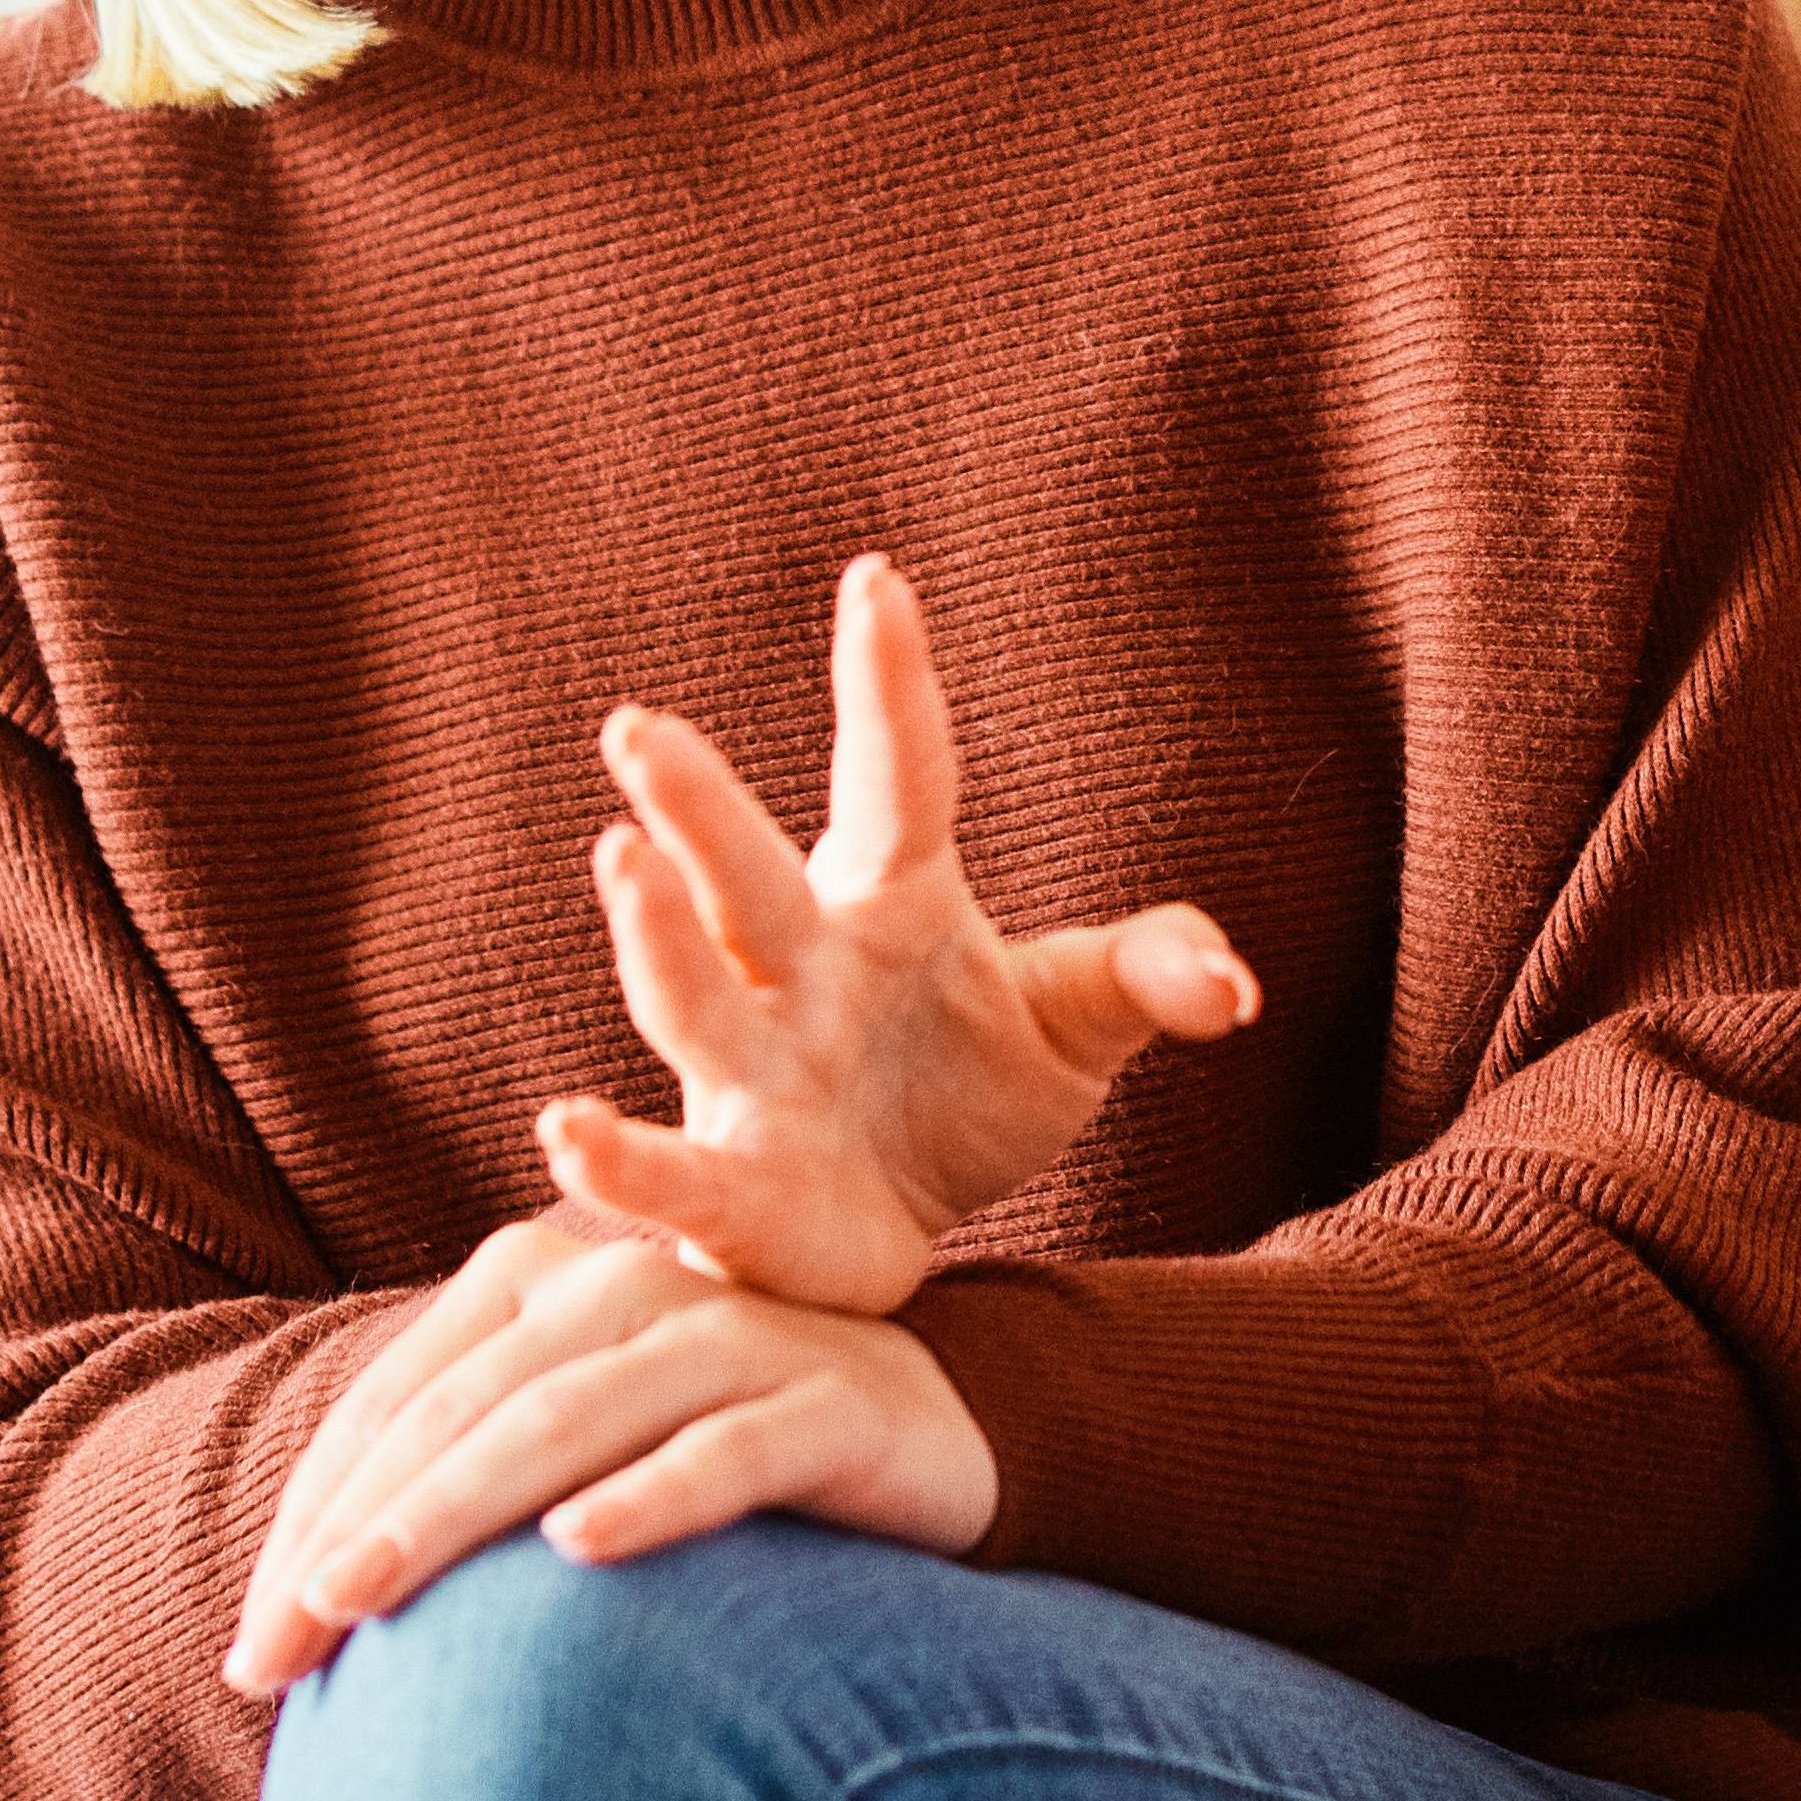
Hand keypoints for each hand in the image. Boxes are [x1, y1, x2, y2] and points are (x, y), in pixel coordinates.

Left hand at [220, 1227, 994, 1696]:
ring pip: (570, 1421)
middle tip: (273, 1648)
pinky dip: (652, 1495)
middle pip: (467, 1411)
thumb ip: (457, 1476)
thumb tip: (299, 1601)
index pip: (400, 1401)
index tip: (250, 1651)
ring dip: (457, 1512)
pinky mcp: (831, 1403)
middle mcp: (628, 1288)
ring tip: (365, 1596)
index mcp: (544, 1281)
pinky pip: (730, 1449)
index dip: (312, 1517)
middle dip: (357, 1532)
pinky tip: (580, 1547)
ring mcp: (735, 1338)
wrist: (921, 1429)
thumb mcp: (569, 1446)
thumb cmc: (702, 1449)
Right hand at [538, 555, 1256, 1316]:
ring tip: (622, 861)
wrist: (910, 1223)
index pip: (897, 777)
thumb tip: (1236, 985)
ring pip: (694, 996)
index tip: (875, 578)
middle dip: (697, 804)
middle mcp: (800, 971)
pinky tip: (564, 1131)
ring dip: (658, 935)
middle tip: (639, 725)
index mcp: (892, 904)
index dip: (885, 683)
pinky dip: (617, 1162)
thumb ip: (1149, 976)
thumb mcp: (1080, 1024)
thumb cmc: (975, 1092)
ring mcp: (755, 1076)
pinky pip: (670, 1175)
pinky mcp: (734, 1191)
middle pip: (749, 874)